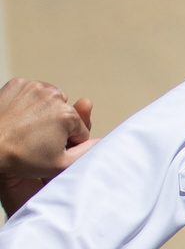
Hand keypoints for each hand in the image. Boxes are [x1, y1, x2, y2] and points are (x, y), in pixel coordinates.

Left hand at [0, 79, 92, 212]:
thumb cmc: (21, 158)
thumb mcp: (61, 164)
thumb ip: (88, 153)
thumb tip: (102, 142)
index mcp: (67, 114)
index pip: (80, 131)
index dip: (68, 144)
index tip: (50, 150)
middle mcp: (53, 96)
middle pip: (66, 114)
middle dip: (58, 126)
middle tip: (37, 140)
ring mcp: (33, 87)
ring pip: (51, 101)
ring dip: (46, 112)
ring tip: (29, 128)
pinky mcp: (17, 84)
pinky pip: (33, 92)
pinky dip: (30, 102)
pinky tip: (20, 117)